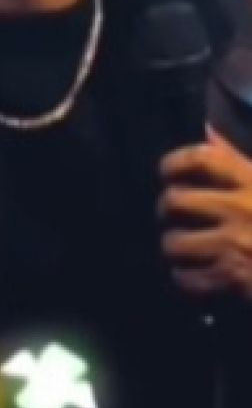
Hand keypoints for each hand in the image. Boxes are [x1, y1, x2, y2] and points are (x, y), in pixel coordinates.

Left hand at [157, 125, 251, 298]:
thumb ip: (236, 158)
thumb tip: (208, 129)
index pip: (200, 158)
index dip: (173, 164)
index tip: (167, 173)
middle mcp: (243, 208)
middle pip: (176, 201)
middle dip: (165, 210)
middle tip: (169, 217)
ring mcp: (237, 244)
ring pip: (175, 242)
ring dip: (172, 247)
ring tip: (180, 247)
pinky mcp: (234, 278)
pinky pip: (186, 277)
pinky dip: (184, 278)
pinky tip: (191, 274)